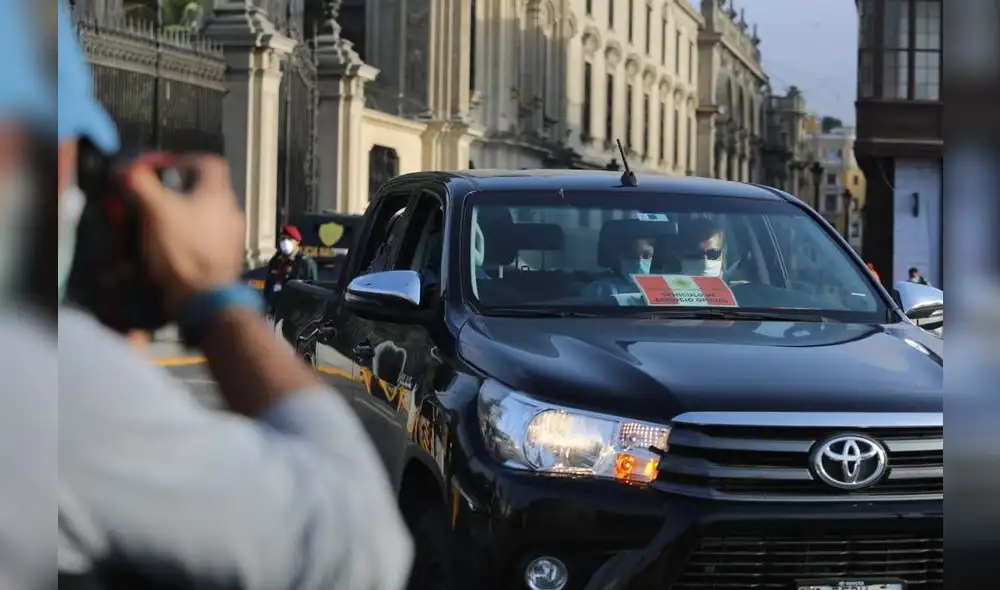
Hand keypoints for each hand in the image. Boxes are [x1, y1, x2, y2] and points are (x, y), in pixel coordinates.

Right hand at [126, 154, 244, 314]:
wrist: (204, 298)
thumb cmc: (184, 251)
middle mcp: (231, 211)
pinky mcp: (225, 256)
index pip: (210, 163)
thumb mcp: (157, 211)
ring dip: (182, 212)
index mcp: (219, 195)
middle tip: (155, 195)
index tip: (162, 168)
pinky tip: (170, 243)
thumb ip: (142, 185)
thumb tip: (127, 169)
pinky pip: (206, 236)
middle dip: (178, 188)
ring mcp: (231, 235)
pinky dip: (188, 234)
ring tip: (158, 220)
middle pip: (206, 188)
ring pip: (205, 213)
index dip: (184, 160)